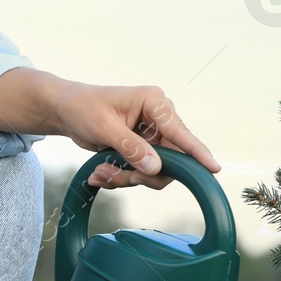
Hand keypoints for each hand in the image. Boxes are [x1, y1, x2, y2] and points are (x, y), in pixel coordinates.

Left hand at [51, 81, 219, 189]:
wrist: (67, 111)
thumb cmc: (83, 108)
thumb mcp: (104, 127)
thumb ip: (131, 148)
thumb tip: (155, 167)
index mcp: (155, 102)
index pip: (181, 132)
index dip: (197, 152)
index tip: (213, 168)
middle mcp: (160, 119)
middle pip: (171, 159)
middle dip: (143, 173)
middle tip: (116, 176)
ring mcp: (153, 135)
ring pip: (157, 170)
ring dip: (128, 177)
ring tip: (101, 173)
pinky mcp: (144, 149)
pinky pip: (144, 172)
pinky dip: (122, 177)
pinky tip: (101, 173)